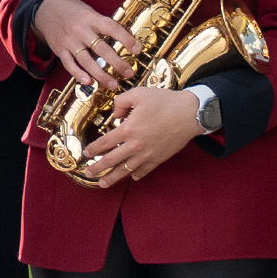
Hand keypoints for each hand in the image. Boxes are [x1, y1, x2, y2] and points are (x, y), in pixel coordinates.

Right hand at [33, 0, 137, 92]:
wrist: (46, 8)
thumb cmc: (73, 11)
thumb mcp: (89, 12)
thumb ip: (103, 25)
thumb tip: (126, 38)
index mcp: (91, 18)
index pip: (112, 28)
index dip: (126, 39)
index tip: (137, 50)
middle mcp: (81, 30)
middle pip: (101, 49)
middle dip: (117, 63)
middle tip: (129, 72)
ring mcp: (69, 41)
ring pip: (86, 61)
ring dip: (101, 74)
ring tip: (113, 84)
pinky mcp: (59, 50)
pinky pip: (69, 64)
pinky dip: (78, 74)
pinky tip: (88, 82)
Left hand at [77, 84, 197, 186]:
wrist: (190, 114)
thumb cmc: (165, 101)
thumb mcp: (139, 93)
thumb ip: (121, 102)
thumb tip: (115, 115)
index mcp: (128, 129)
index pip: (104, 142)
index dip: (93, 149)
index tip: (86, 153)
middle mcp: (135, 145)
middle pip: (111, 160)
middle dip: (97, 168)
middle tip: (88, 173)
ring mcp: (147, 154)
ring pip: (126, 170)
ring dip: (113, 178)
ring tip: (103, 184)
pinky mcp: (159, 158)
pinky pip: (145, 170)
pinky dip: (137, 174)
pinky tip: (132, 177)